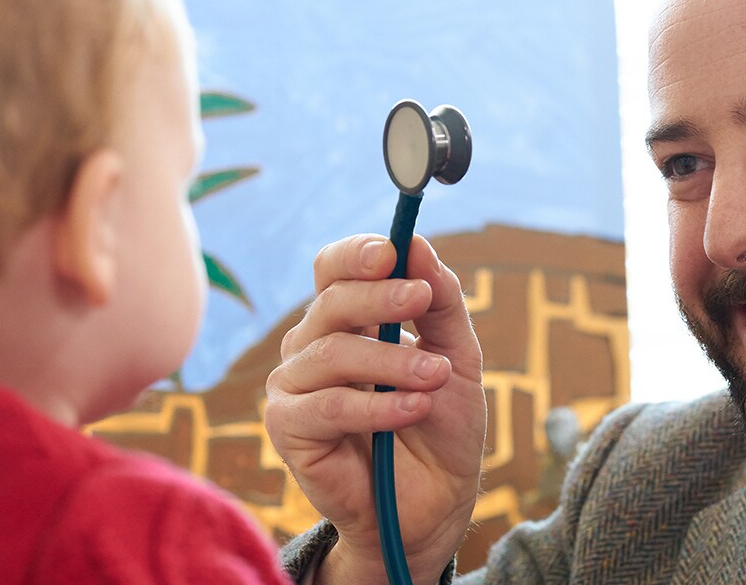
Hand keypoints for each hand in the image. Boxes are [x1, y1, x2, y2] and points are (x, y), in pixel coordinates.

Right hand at [266, 234, 485, 584]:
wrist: (438, 501)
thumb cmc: (442, 427)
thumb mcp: (457, 357)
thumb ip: (442, 303)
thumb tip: (418, 244)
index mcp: (350, 321)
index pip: (334, 269)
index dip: (357, 254)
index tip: (393, 251)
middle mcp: (313, 346)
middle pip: (331, 301)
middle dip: (380, 296)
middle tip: (422, 299)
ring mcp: (295, 386)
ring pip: (332, 352)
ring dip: (392, 361)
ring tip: (434, 378)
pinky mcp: (287, 429)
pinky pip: (327, 405)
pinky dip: (377, 405)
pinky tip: (415, 408)